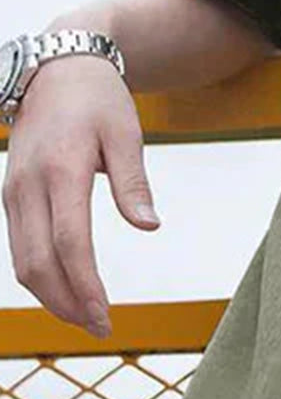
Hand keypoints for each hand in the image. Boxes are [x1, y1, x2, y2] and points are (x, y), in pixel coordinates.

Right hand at [2, 56, 160, 338]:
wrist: (57, 69)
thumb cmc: (98, 102)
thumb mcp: (126, 134)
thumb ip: (133, 184)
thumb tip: (149, 227)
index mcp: (60, 171)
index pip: (69, 244)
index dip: (86, 286)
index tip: (106, 316)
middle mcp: (26, 186)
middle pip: (36, 263)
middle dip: (66, 303)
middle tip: (100, 328)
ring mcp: (12, 192)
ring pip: (21, 260)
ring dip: (51, 296)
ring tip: (86, 317)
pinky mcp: (10, 196)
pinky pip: (19, 246)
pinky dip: (40, 275)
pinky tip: (67, 290)